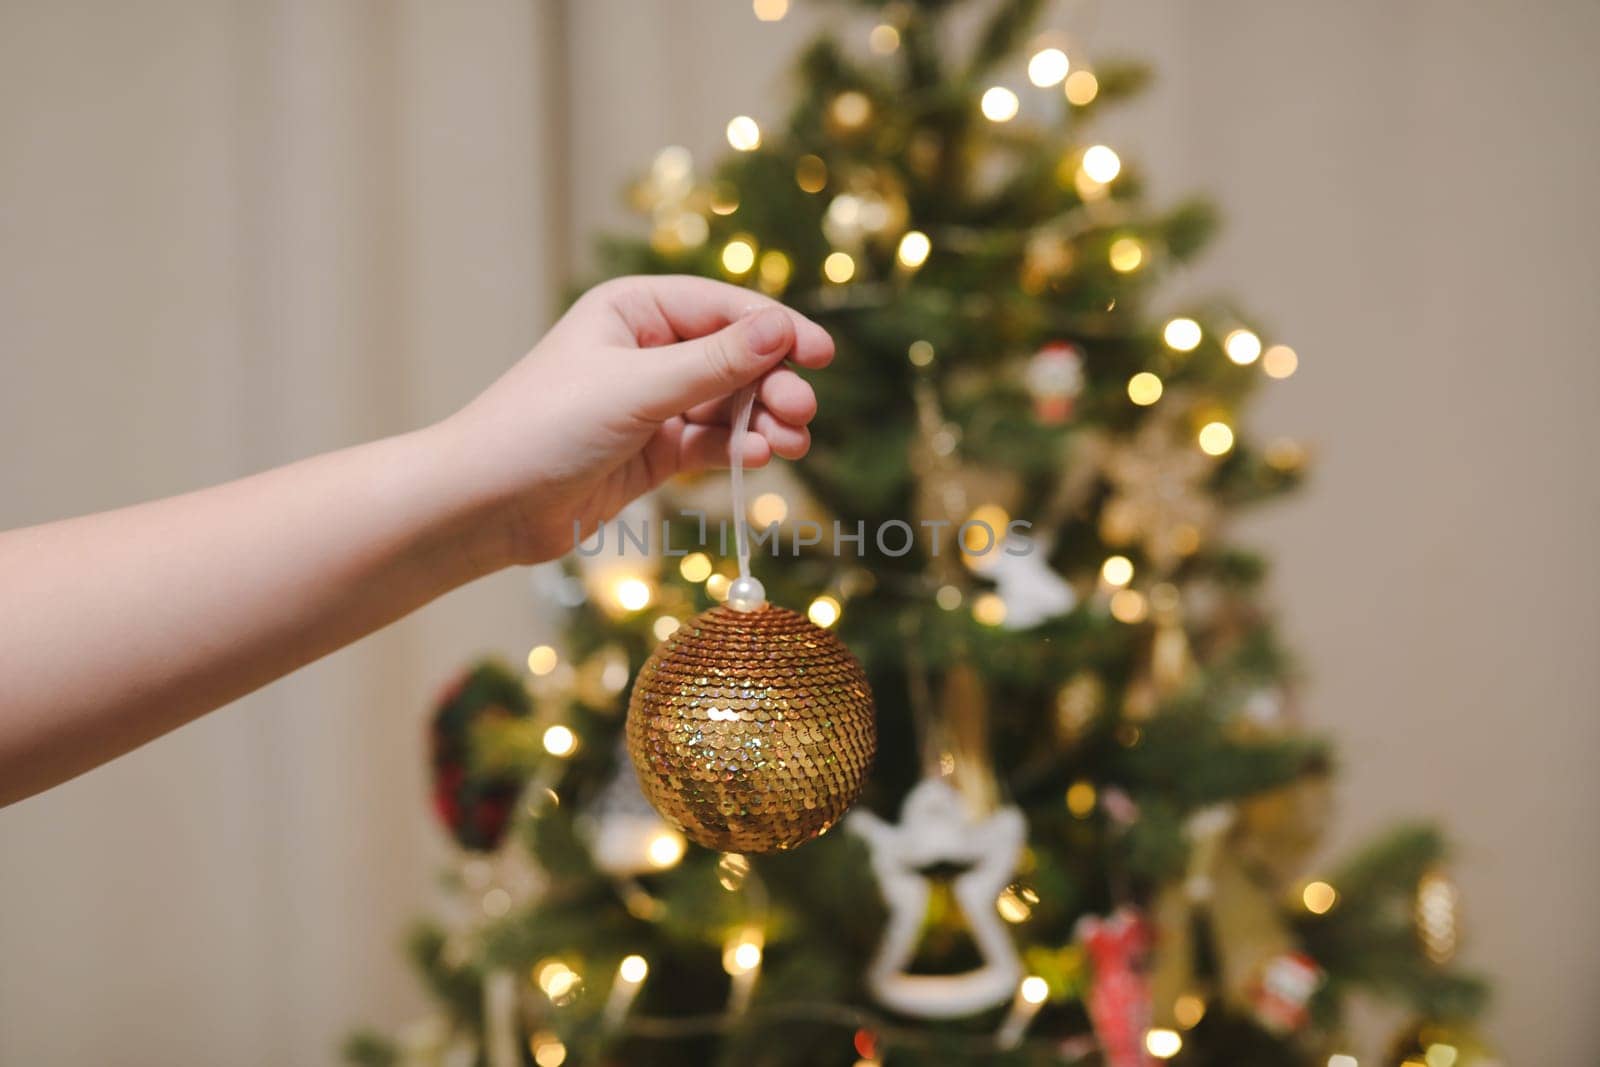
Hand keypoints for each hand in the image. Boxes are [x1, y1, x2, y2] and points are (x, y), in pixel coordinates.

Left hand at [440, 275, 834, 564]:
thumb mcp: (637, 388)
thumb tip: (782, 329)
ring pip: (728, 404)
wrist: (485, 504)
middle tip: (800, 412)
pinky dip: (736, 450)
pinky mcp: (651, 451)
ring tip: (788, 443)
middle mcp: (645, 349)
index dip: (777, 330)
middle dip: (771, 384)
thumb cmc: (544, 428)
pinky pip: (710, 442)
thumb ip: (714, 363)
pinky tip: (756, 459)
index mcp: (634, 310)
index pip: (724, 309)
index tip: (821, 357)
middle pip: (734, 358)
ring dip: (761, 421)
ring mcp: (650, 402)